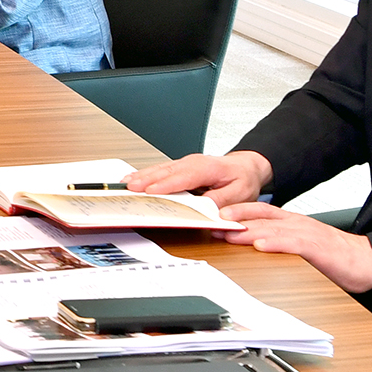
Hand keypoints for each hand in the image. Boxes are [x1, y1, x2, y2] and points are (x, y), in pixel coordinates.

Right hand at [127, 150, 271, 206]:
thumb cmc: (242, 179)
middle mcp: (193, 163)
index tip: (151, 191)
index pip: (184, 177)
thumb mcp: (240, 193)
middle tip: (130, 188)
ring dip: (142, 176)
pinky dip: (145, 174)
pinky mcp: (180, 167)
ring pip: (160, 169)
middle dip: (147, 179)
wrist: (245, 166)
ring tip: (126, 183)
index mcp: (208, 168)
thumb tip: (207, 208)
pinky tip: (134, 178)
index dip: (166, 184)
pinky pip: (160, 170)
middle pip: (166, 171)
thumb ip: (222, 200)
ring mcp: (185, 163)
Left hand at [217, 202, 371, 292]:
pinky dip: (276, 243)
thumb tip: (251, 244)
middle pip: (260, 216)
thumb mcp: (300, 246)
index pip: (259, 211)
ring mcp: (306, 234)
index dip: (235, 211)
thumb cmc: (334, 256)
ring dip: (247, 229)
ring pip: (272, 227)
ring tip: (227, 232)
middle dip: (233, 218)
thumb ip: (278, 243)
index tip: (212, 216)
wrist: (367, 261)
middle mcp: (296, 224)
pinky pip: (294, 243)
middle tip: (210, 223)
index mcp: (291, 222)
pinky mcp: (318, 248)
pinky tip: (261, 245)